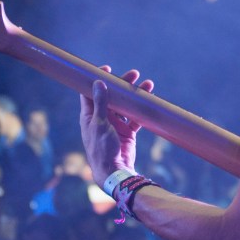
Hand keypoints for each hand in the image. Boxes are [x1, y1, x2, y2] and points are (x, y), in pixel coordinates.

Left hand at [79, 67, 153, 186]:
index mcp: (90, 115)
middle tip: (134, 74)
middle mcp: (102, 117)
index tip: (107, 69)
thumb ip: (100, 103)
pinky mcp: (126, 131)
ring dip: (135, 96)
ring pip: (125, 105)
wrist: (114, 171)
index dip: (97, 79)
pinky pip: (135, 117)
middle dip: (122, 84)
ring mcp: (115, 124)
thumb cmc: (101, 148)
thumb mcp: (100, 123)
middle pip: (111, 95)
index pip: (90, 92)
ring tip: (147, 85)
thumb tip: (98, 82)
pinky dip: (141, 110)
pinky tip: (149, 101)